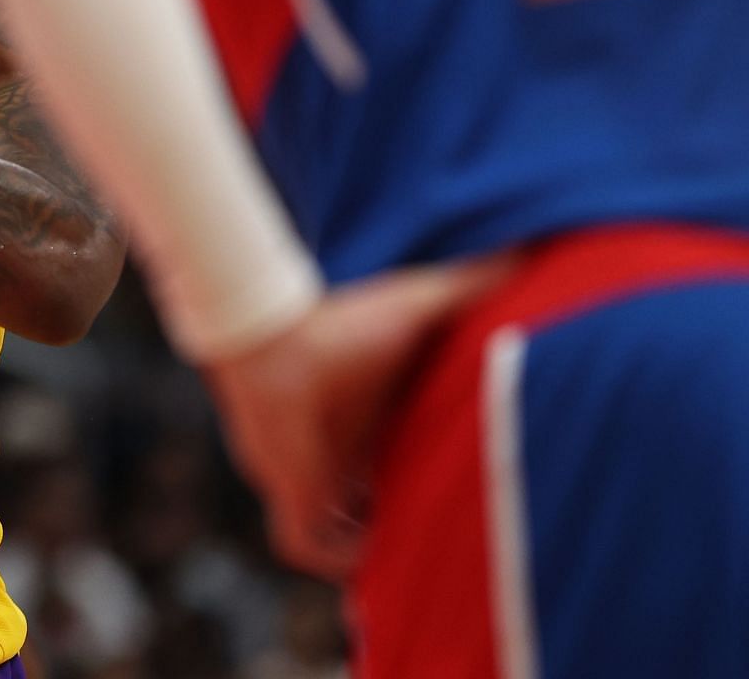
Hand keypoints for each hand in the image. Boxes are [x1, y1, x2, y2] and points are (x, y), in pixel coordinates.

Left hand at [201, 254, 513, 580]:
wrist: (271, 334)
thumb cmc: (341, 321)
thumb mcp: (422, 307)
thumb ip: (478, 285)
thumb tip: (538, 248)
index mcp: (378, 421)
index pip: (416, 468)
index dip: (447, 486)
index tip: (493, 494)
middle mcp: (348, 453)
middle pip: (386, 510)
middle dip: (420, 530)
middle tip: (468, 544)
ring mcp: (315, 475)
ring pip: (348, 535)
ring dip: (378, 549)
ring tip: (424, 562)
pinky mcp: (290, 491)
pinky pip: (302, 544)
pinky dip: (332, 557)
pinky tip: (368, 559)